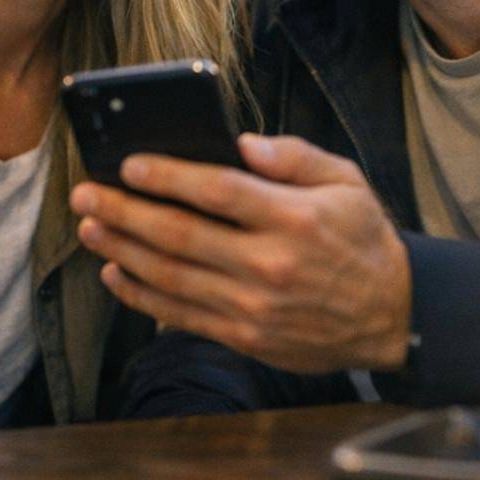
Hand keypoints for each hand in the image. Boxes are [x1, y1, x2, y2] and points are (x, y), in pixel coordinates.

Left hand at [69, 133, 410, 373]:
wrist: (393, 314)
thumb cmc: (363, 239)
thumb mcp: (347, 181)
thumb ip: (294, 156)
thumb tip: (241, 142)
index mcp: (295, 218)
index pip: (217, 191)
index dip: (167, 176)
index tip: (128, 163)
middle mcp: (270, 264)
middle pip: (180, 234)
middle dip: (124, 212)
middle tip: (85, 194)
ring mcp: (254, 307)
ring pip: (171, 276)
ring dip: (122, 250)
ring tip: (89, 227)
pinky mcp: (246, 337)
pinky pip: (180, 315)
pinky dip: (141, 295)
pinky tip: (117, 271)